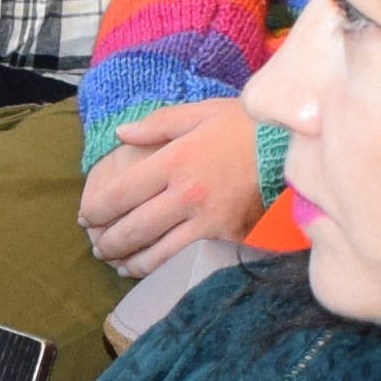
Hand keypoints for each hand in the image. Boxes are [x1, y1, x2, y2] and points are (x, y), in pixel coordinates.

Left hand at [74, 96, 266, 274]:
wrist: (294, 148)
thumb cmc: (246, 126)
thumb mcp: (201, 112)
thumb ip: (157, 124)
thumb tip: (121, 134)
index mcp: (174, 160)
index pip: (120, 193)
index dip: (96, 210)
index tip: (85, 216)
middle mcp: (185, 194)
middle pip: (132, 228)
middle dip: (107, 241)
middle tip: (95, 245)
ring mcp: (207, 219)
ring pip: (155, 251)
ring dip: (128, 260)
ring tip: (114, 262)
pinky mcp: (227, 235)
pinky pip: (184, 256)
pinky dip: (159, 265)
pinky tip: (146, 267)